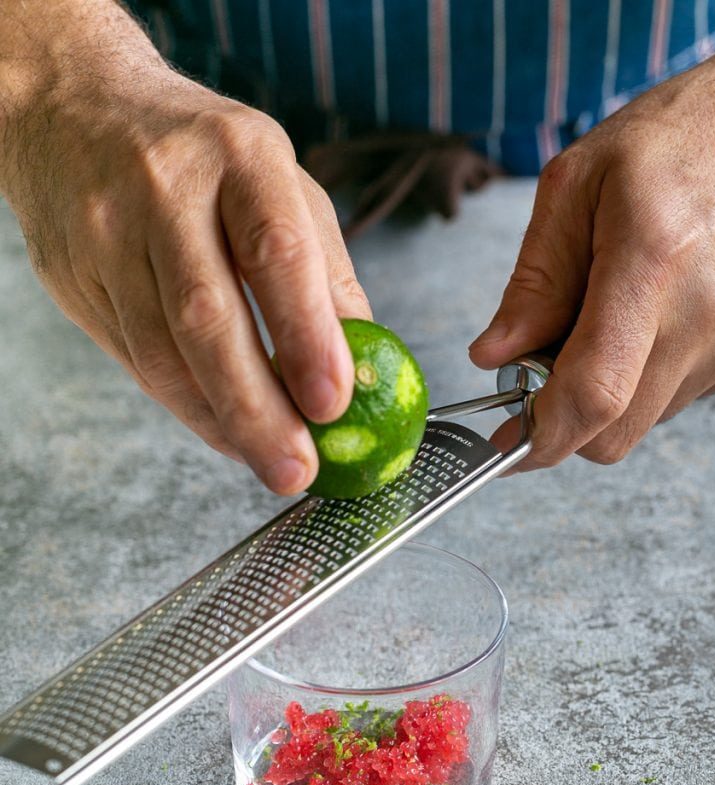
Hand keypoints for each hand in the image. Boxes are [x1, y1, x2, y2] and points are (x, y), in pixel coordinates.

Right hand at [0, 1, 368, 493]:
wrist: (75, 108)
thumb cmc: (202, 156)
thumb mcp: (280, 183)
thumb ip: (324, 271)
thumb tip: (362, 363)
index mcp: (239, 155)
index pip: (276, 252)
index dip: (306, 335)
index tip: (333, 404)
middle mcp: (166, 189)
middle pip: (209, 317)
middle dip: (258, 409)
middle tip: (296, 468)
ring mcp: (108, 234)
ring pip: (163, 354)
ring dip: (221, 422)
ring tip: (268, 462)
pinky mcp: (74, 276)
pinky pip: (135, 361)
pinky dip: (186, 407)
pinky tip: (223, 429)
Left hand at [470, 0, 714, 468]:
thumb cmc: (688, 133)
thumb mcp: (580, 182)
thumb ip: (535, 280)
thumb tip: (493, 354)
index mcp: (654, 258)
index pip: (593, 393)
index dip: (541, 436)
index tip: (509, 444)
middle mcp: (712, 313)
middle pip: (615, 431)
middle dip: (568, 415)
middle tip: (551, 360)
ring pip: (649, 417)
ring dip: (618, 387)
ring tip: (627, 307)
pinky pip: (689, 394)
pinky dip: (660, 370)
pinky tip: (673, 307)